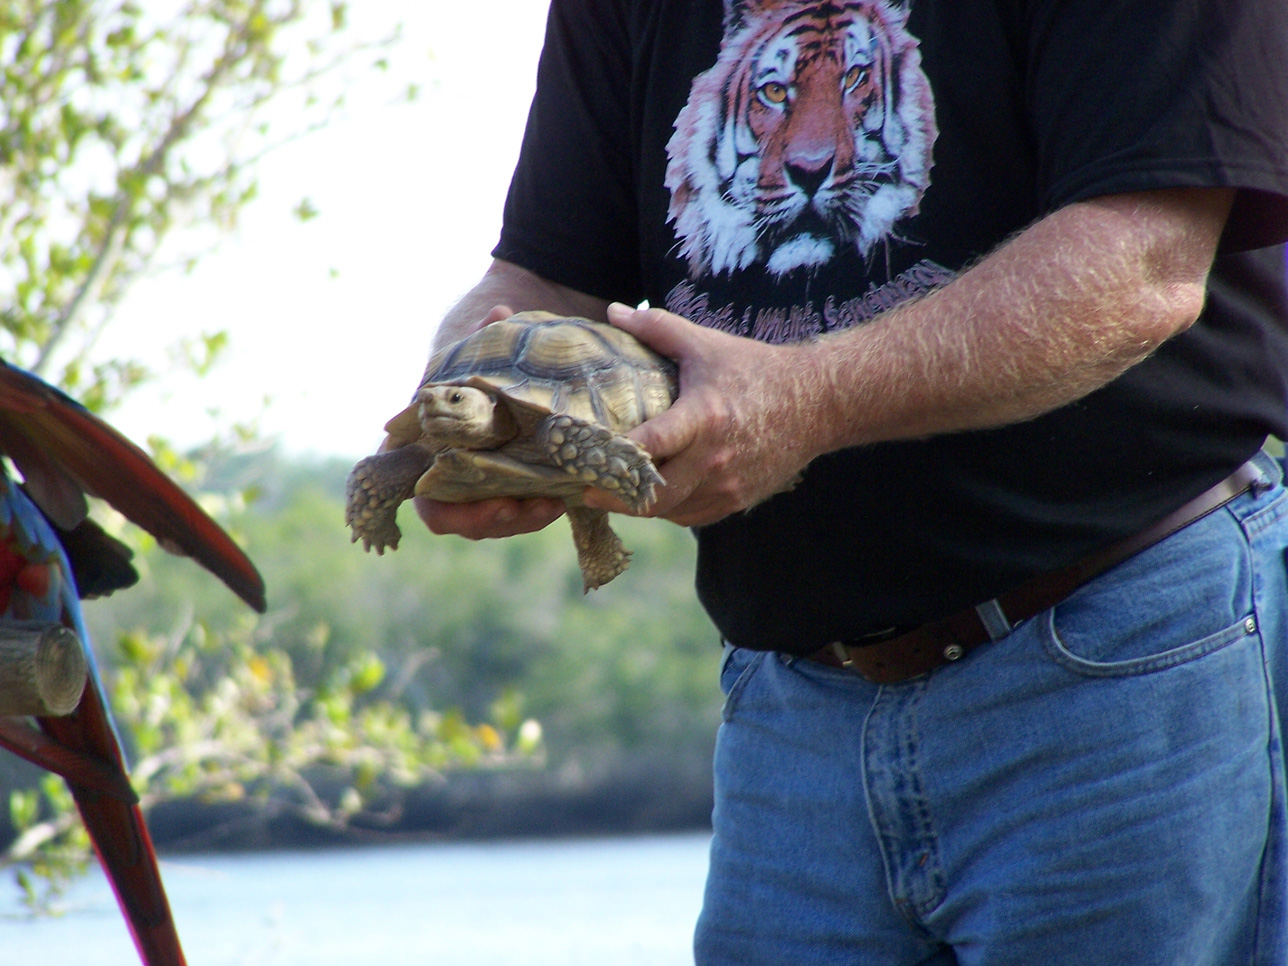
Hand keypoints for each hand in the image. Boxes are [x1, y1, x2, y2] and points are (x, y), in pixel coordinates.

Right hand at [404, 302, 566, 540]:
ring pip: (493, 520)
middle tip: (522, 508)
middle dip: (494, 519)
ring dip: (522, 517)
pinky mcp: (504, 490)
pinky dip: (536, 506)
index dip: (456, 512)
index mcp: (422, 454)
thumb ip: (479, 338)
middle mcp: (445, 479)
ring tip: (552, 504)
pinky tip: (563, 497)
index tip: (494, 503)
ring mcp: (474, 489)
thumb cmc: (467, 366)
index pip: (427, 501)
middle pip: (464, 520)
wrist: (491, 371)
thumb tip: (500, 311)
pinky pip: (516, 509)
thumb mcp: (468, 353)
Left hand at [584, 302, 822, 527]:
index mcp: (704, 417)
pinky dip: (670, 508)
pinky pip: (691, 516)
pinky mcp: (737, 500)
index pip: (650, 446)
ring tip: (617, 489)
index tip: (583, 460)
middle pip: (654, 496)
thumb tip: (614, 311)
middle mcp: (715, 459)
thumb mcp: (705, 345)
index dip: (613, 458)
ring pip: (670, 511)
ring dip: (642, 503)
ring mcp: (727, 485)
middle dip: (616, 498)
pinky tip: (655, 491)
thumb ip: (657, 328)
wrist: (817, 404)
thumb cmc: (755, 370)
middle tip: (588, 490)